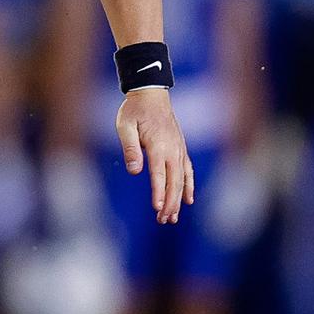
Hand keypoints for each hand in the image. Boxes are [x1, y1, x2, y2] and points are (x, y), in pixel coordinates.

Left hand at [115, 89, 191, 224]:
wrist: (151, 93)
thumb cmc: (134, 110)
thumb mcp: (125, 126)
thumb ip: (130, 149)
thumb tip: (134, 172)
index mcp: (158, 145)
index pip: (159, 175)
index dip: (159, 193)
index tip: (158, 209)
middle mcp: (172, 149)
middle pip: (173, 182)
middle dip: (170, 203)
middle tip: (164, 221)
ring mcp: (178, 149)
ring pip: (182, 179)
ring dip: (179, 199)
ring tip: (173, 218)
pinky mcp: (180, 148)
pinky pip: (187, 170)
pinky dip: (189, 185)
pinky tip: (189, 199)